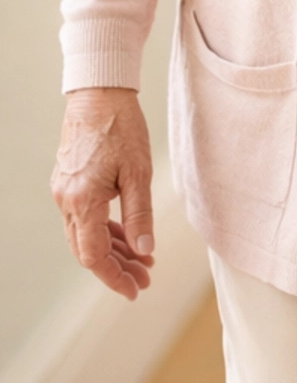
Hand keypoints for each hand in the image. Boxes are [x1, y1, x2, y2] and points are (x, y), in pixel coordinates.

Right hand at [52, 88, 155, 300]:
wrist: (99, 93)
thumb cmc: (121, 127)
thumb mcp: (138, 173)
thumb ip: (139, 215)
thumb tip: (144, 249)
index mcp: (82, 202)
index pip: (94, 256)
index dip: (114, 277)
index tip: (136, 289)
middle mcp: (66, 201)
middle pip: (88, 250)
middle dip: (117, 268)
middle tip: (145, 278)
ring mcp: (64, 191)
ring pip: (86, 235)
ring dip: (113, 250)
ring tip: (142, 259)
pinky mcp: (69, 182)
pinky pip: (84, 218)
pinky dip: (105, 230)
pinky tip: (126, 235)